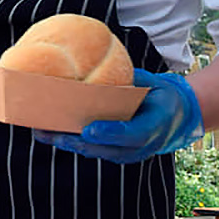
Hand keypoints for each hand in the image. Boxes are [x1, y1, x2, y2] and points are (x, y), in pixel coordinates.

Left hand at [34, 70, 203, 163]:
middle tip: (53, 133)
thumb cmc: (160, 94)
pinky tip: (50, 134)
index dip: (110, 133)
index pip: (132, 133)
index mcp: (156, 124)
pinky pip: (92, 150)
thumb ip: (130, 80)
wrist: (176, 116)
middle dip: (77, 141)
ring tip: (43, 132)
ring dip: (68, 143)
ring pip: (95, 151)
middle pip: (107, 148)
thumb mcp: (152, 83)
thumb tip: (99, 64)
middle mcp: (143, 145)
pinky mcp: (117, 154)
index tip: (89, 130)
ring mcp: (129, 153)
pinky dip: (72, 142)